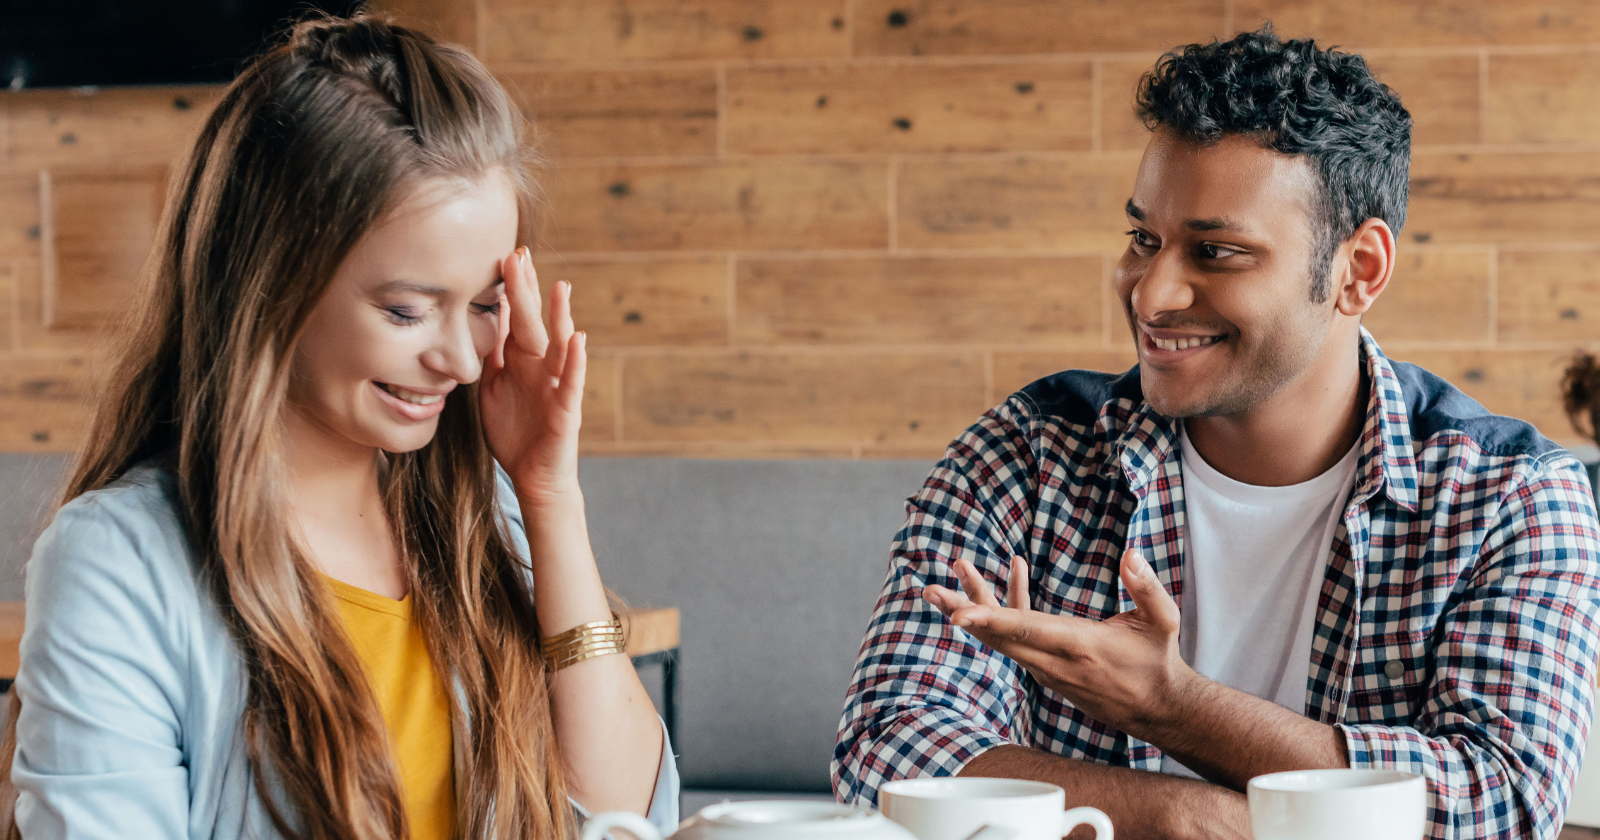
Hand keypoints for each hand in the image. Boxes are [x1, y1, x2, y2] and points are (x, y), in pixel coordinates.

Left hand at [479, 246, 586, 504]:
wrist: (533, 477)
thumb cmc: (515, 434)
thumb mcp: (493, 390)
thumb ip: (491, 358)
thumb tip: (481, 323)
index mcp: (521, 362)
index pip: (514, 319)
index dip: (511, 290)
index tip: (505, 256)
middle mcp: (541, 367)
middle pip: (532, 322)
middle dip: (526, 290)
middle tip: (520, 254)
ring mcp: (556, 386)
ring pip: (559, 345)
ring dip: (560, 316)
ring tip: (560, 287)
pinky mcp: (567, 409)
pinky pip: (572, 381)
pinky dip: (577, 360)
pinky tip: (579, 339)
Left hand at [922, 550, 1201, 735]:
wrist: (1156, 708)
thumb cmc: (1157, 660)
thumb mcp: (1163, 621)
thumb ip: (1146, 587)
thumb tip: (1131, 554)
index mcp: (1078, 647)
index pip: (1025, 631)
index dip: (990, 620)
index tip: (957, 614)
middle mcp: (1054, 662)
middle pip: (998, 636)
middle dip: (961, 611)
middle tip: (929, 590)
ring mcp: (1046, 669)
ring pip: (1002, 638)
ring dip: (977, 605)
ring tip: (959, 570)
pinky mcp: (1046, 670)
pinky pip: (1017, 638)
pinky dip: (1007, 609)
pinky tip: (1015, 573)